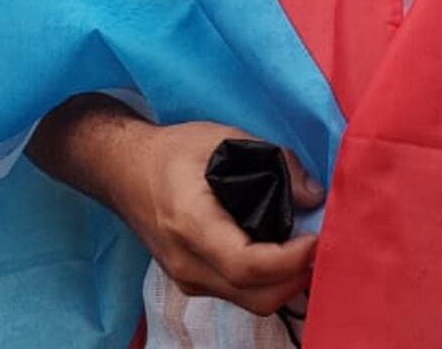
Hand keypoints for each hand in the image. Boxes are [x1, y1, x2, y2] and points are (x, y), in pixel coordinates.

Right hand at [105, 120, 325, 316]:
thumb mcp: (224, 138)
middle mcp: (187, 263)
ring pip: (250, 303)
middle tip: (319, 244)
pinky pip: (238, 295)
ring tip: (303, 247)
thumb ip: (275, 161)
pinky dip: (266, 282)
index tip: (316, 238)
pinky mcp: (192, 283)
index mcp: (191, 224)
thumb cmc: (172, 152)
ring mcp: (187, 279)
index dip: (289, 260)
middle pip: (255, 297)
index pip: (246, 265)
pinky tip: (279, 252)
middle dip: (296, 278)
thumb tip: (314, 196)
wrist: (123, 171)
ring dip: (284, 283)